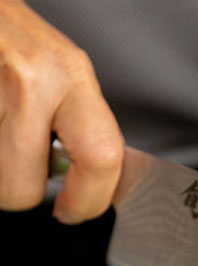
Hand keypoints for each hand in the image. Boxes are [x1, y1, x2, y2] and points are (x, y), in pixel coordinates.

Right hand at [0, 0, 122, 222]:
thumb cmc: (10, 34)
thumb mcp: (60, 71)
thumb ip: (80, 127)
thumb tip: (91, 186)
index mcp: (69, 76)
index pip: (101, 157)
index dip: (89, 200)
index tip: (75, 210)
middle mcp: (28, 81)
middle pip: (22, 189)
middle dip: (20, 193)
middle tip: (23, 174)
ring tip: (3, 139)